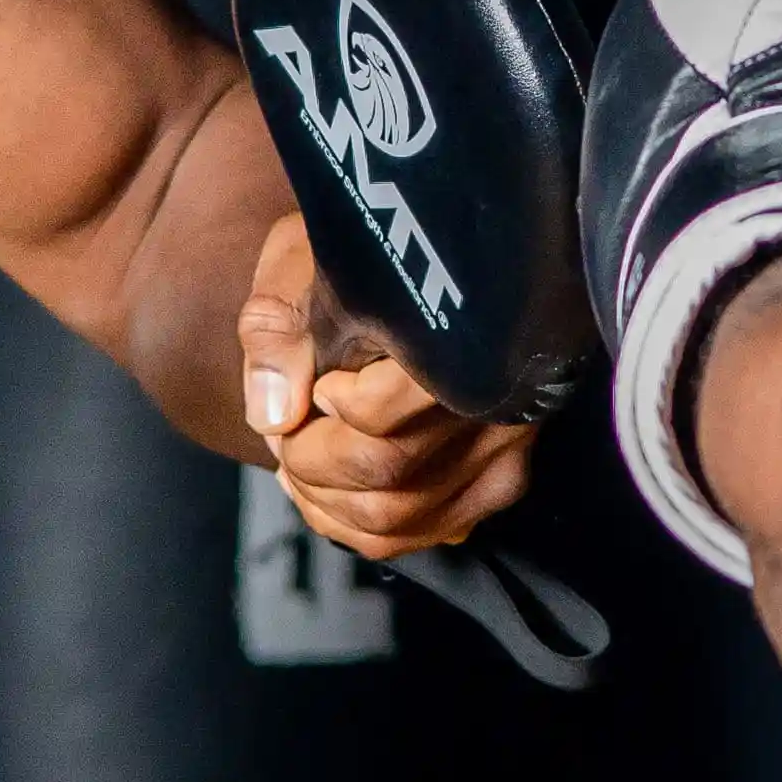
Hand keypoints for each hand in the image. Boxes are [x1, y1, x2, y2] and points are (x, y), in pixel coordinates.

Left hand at [237, 212, 534, 558]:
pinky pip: (428, 533)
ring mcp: (508, 446)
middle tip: (286, 435)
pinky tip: (332, 495)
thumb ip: (280, 330)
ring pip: (405, 517)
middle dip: (313, 466)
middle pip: (390, 474)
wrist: (431, 248)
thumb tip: (274, 413)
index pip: (382, 416)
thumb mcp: (304, 262)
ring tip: (298, 466)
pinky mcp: (501, 478)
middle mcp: (499, 399)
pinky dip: (364, 528)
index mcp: (460, 333)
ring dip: (330, 506)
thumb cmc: (361, 252)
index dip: (324, 412)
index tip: (312, 384)